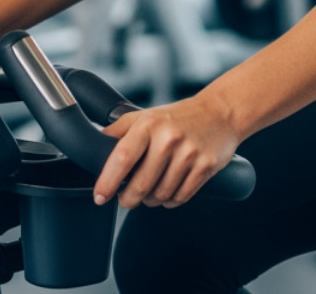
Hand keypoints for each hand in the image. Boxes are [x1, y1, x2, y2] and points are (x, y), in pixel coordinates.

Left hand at [93, 90, 241, 208]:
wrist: (220, 113)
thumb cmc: (178, 117)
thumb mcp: (146, 116)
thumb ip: (119, 130)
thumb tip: (95, 145)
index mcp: (149, 124)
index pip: (123, 157)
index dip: (108, 181)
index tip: (100, 196)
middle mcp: (168, 138)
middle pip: (141, 184)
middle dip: (129, 199)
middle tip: (126, 199)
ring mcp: (189, 154)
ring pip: (160, 195)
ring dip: (151, 200)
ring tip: (150, 192)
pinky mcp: (205, 167)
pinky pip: (180, 198)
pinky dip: (170, 201)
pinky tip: (168, 192)